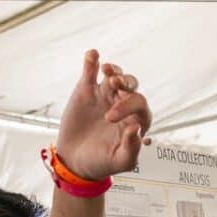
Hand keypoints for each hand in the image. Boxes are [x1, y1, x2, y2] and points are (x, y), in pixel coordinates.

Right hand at [56, 48, 151, 181]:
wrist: (76, 161)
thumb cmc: (102, 162)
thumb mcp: (120, 162)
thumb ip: (132, 148)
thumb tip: (137, 128)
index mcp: (136, 119)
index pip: (140, 105)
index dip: (128, 106)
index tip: (109, 118)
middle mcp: (123, 104)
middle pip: (131, 86)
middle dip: (125, 83)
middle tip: (114, 85)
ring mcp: (105, 95)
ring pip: (115, 75)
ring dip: (113, 70)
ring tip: (106, 70)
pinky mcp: (86, 90)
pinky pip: (91, 72)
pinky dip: (92, 62)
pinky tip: (92, 54)